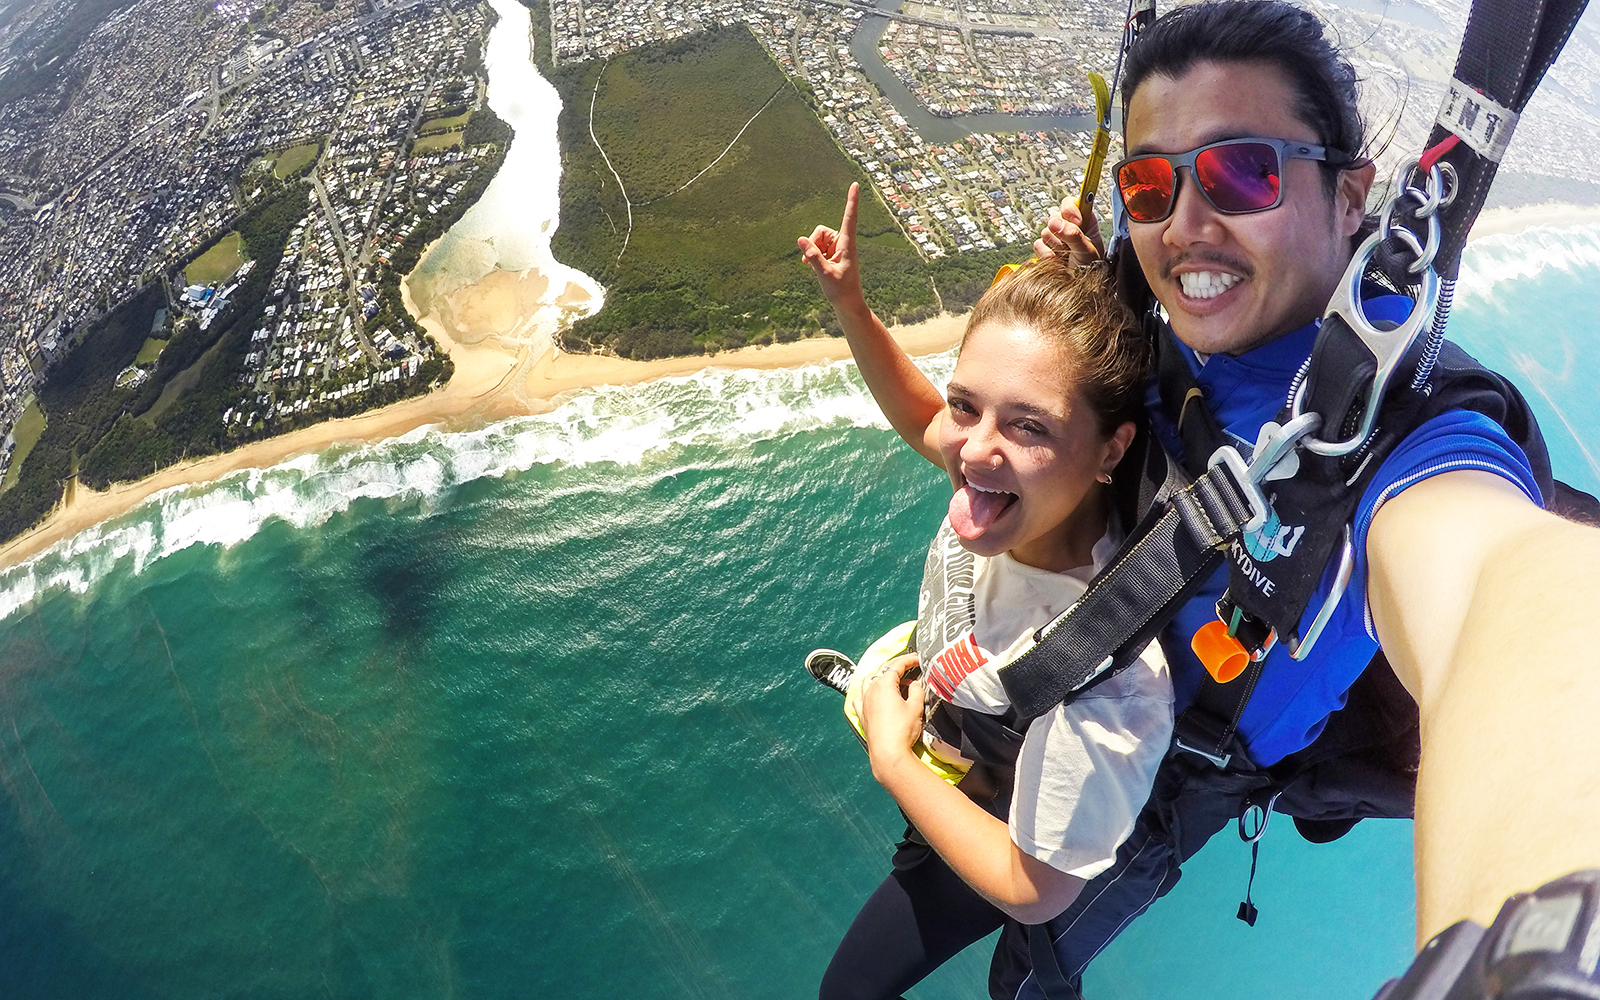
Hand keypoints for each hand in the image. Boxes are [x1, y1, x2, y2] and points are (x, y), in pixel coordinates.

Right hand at [798, 183, 865, 308]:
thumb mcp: (824, 274)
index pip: (850, 218)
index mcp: (848, 245)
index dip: (852, 200)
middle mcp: (843, 243)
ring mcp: (837, 248)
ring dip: (812, 251)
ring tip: (817, 268)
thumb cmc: (840, 291)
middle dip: (813, 243)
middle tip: (811, 262)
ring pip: (818, 239)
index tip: (856, 184)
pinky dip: (812, 255)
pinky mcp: (832, 255)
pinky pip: (817, 247)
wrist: (847, 304)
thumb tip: (800, 239)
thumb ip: (812, 256)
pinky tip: (815, 267)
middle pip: (822, 231)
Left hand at [859, 654, 925, 778]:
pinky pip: (861, 696)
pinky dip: (868, 691)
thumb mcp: (916, 706)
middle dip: (897, 667)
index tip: (918, 658)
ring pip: (869, 681)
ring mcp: (863, 702)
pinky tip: (874, 695)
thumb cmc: (902, 730)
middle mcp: (870, 690)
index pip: (897, 664)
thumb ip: (916, 690)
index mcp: (883, 684)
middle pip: (882, 670)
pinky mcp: (862, 714)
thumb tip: (915, 684)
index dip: (909, 659)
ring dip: (882, 677)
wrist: (888, 753)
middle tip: (910, 668)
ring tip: (895, 682)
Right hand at [1033, 197, 1103, 263]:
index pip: (1071, 204)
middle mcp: (1067, 227)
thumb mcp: (1087, 250)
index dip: (1070, 210)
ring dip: (1056, 246)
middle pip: (1054, 216)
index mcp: (1083, 221)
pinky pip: (1038, 245)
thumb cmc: (1090, 268)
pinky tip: (1058, 260)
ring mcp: (1054, 237)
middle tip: (1071, 245)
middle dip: (1062, 232)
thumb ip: (1073, 234)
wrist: (1077, 286)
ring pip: (1045, 232)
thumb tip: (1055, 222)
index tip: (1076, 222)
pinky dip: (1047, 255)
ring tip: (1067, 255)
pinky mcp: (1043, 248)